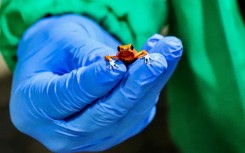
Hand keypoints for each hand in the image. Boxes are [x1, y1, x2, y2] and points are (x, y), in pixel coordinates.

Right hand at [10, 14, 181, 151]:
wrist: (58, 64)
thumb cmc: (54, 48)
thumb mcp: (63, 41)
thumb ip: (89, 56)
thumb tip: (122, 68)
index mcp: (35, 107)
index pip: (68, 96)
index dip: (95, 81)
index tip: (119, 64)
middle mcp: (61, 132)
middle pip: (104, 113)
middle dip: (135, 85)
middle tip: (158, 59)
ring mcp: (89, 137)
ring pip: (127, 115)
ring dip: (151, 84)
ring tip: (168, 51)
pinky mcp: (111, 132)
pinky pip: (136, 114)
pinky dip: (151, 89)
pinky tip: (159, 64)